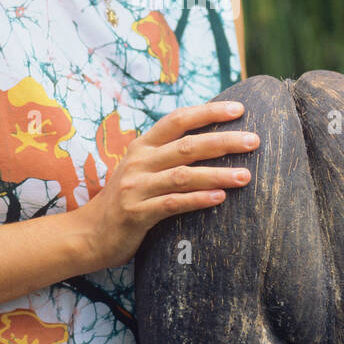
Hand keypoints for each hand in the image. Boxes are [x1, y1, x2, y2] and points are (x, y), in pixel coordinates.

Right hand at [75, 100, 260, 266]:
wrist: (88, 234)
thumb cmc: (126, 200)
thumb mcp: (141, 169)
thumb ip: (167, 154)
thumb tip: (210, 142)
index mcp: (142, 146)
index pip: (178, 120)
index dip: (208, 112)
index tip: (239, 109)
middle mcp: (139, 161)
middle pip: (187, 146)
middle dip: (223, 141)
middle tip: (254, 141)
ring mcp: (136, 187)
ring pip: (183, 175)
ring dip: (217, 174)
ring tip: (246, 176)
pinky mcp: (136, 213)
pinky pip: (172, 204)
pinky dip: (197, 199)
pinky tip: (220, 198)